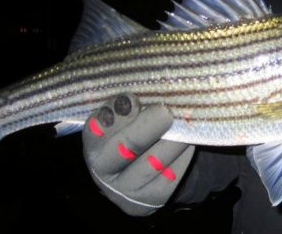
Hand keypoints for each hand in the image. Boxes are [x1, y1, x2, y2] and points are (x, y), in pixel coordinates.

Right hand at [82, 93, 194, 215]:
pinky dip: (183, 155)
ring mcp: (128, 189)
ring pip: (153, 163)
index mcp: (93, 145)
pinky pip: (171, 176)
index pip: (95, 131)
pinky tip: (189, 139)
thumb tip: (150, 82)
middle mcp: (104, 171)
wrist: (140, 169)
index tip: (131, 98)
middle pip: (125, 148)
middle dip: (146, 128)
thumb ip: (129, 104)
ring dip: (172, 140)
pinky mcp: (153, 198)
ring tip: (185, 122)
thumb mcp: (124, 116)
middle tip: (165, 111)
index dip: (113, 115)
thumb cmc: (132, 129)